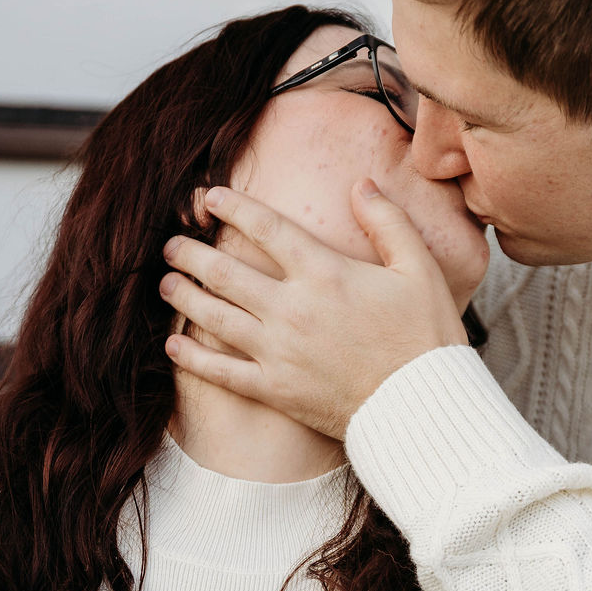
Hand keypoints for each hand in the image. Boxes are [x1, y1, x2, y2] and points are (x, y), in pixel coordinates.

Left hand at [159, 179, 469, 438]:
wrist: (421, 407)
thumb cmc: (426, 338)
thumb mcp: (420, 269)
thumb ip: (387, 221)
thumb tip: (360, 183)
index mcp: (325, 273)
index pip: (266, 228)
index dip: (233, 207)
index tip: (209, 196)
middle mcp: (292, 308)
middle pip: (224, 271)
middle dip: (190, 252)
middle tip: (171, 243)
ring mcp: (278, 351)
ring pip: (213, 317)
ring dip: (182, 296)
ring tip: (165, 283)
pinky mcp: (275, 390)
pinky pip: (221, 372)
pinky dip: (192, 358)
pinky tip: (172, 346)